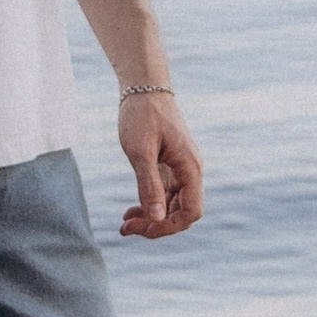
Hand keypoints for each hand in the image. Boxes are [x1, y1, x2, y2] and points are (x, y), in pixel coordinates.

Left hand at [117, 90, 202, 239]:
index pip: (191, 212)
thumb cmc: (142, 115)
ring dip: (152, 218)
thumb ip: (149, 184)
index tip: (142, 229)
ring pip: (173, 206)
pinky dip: (150, 205)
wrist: (144, 88)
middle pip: (182, 213)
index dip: (169, 227)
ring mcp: (181, 169)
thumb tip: (156, 217)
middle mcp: (190, 171)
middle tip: (126, 229)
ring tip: (125, 223)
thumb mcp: (140, 151)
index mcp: (190, 168)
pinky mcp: (170, 166)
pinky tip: (132, 210)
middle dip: (157, 225)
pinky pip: (166, 195)